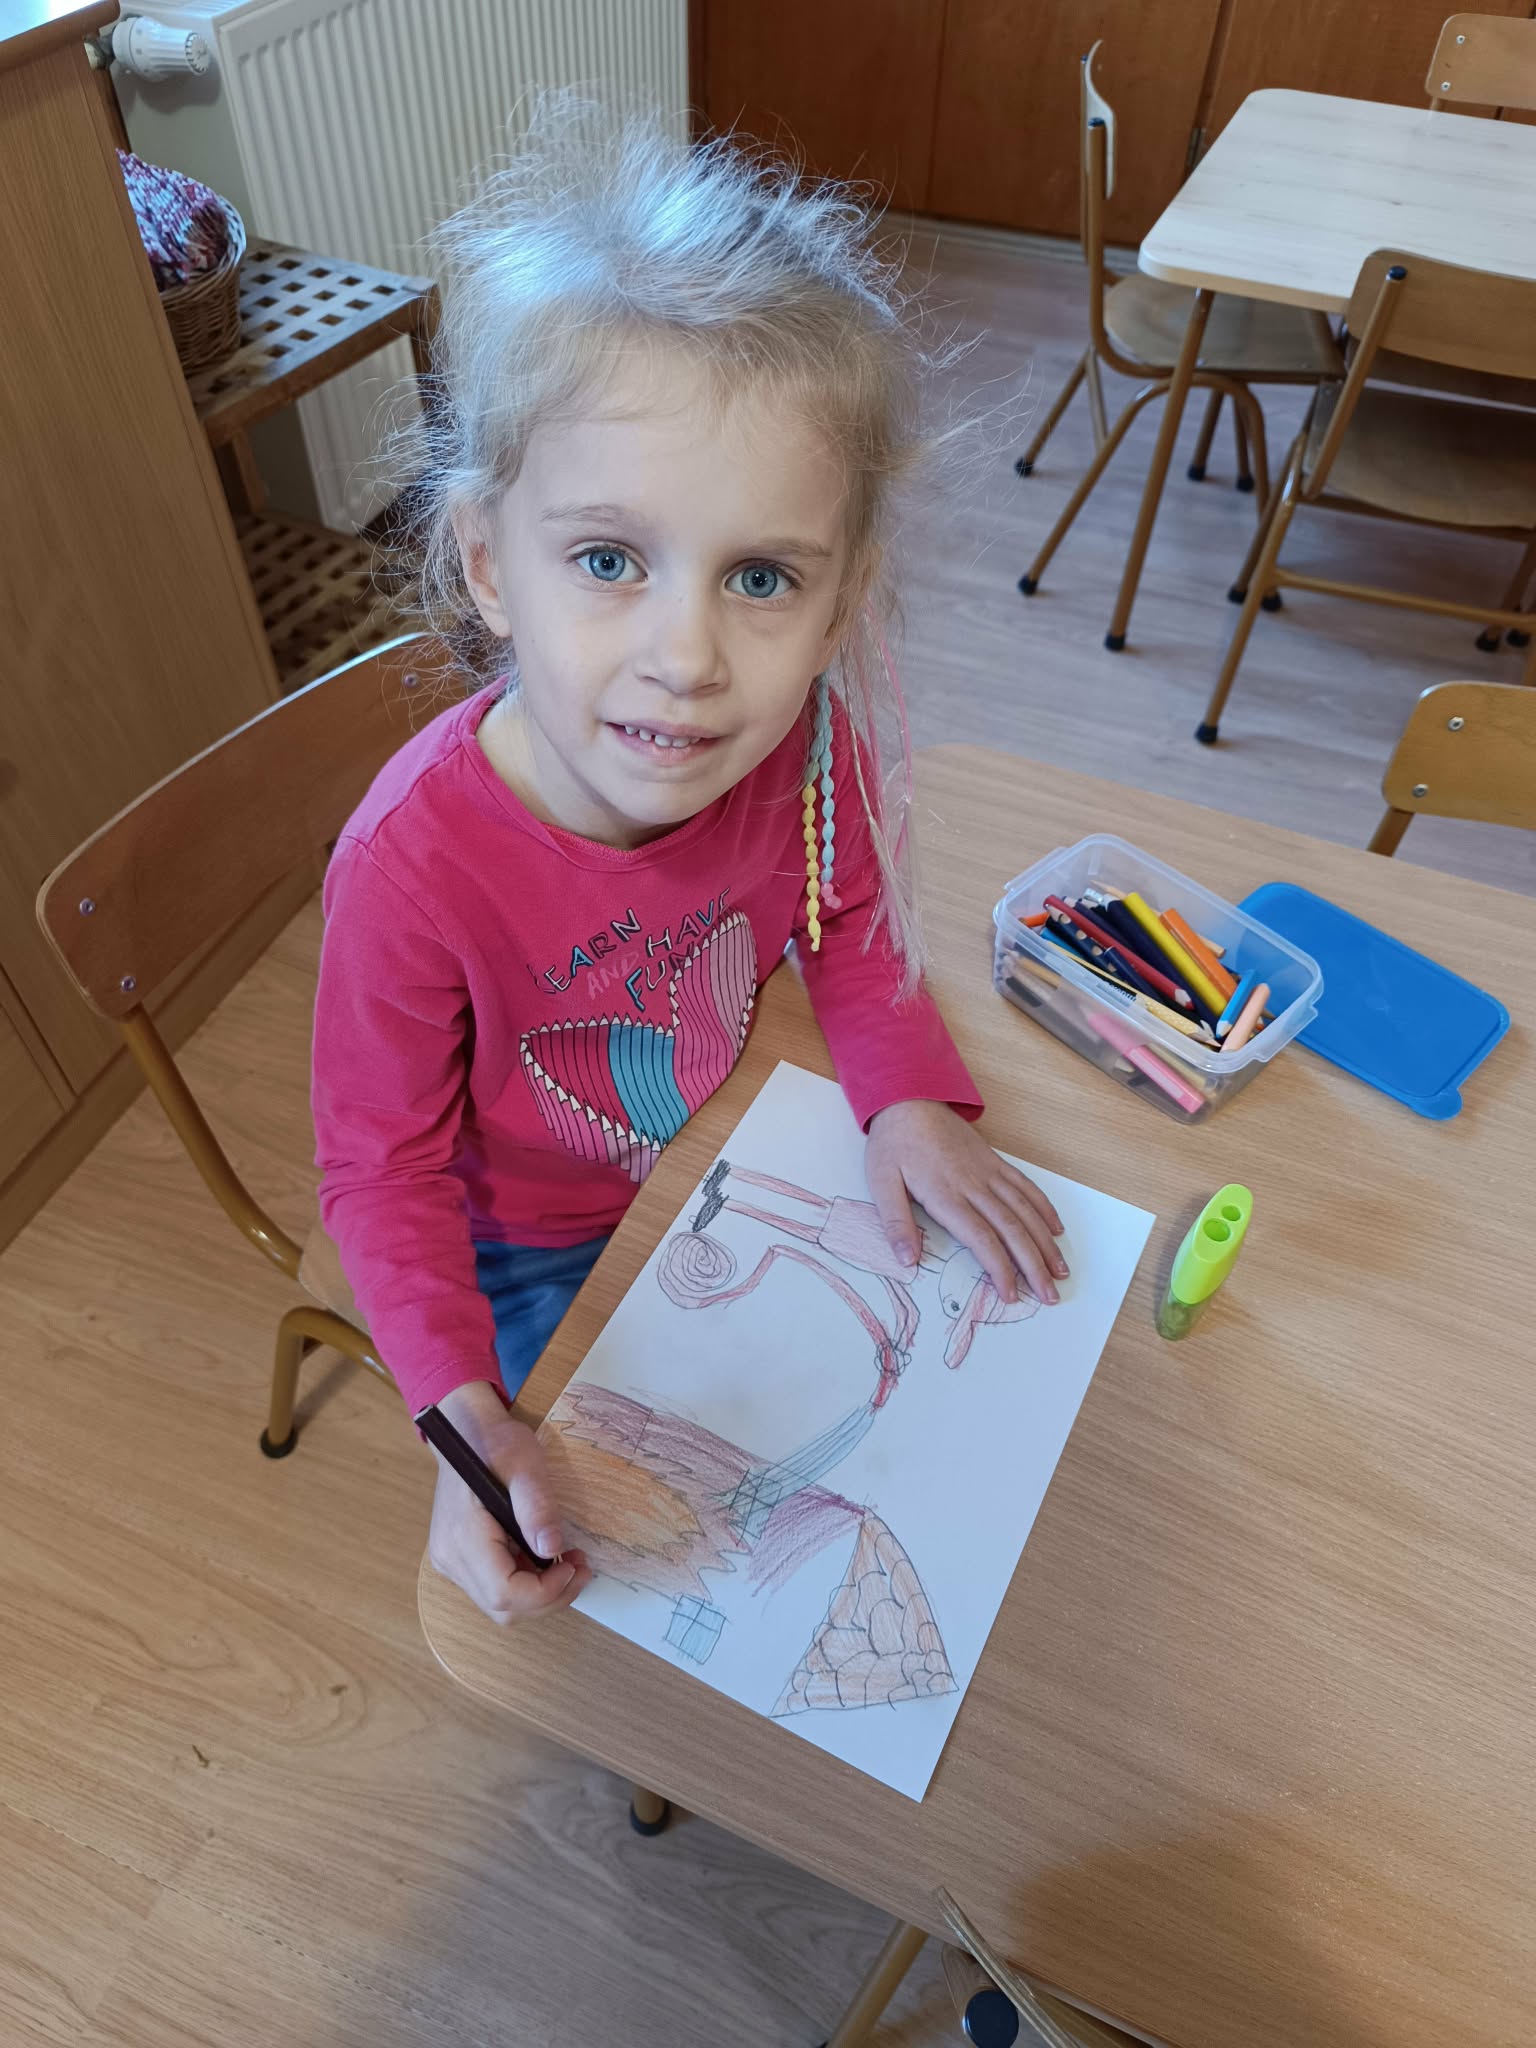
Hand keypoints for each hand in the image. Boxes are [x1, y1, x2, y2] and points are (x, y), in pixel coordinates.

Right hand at [427, 1380, 591, 1622]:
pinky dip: (525, 1583)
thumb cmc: (495, 1443)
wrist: (466, 1431)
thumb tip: (552, 1550)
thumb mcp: (525, 1464)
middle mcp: (450, 1558)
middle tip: (579, 1567)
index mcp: (463, 1536)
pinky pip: (494, 1588)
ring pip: (499, 1604)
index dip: (545, 1591)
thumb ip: (537, 1507)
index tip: (573, 1565)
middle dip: (548, 1597)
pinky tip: (543, 1557)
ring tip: (566, 1562)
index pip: (504, 1592)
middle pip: (502, 1607)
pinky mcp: (459, 1559)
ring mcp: (451, 1561)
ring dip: (539, 1593)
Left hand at [865, 1099, 1068, 1306]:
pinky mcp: (995, 1162)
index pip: (981, 1239)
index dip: (1000, 1269)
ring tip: (1060, 1271)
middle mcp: (974, 1185)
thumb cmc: (893, 1144)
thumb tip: (907, 1261)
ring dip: (1046, 1243)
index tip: (1011, 1295)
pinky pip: (1026, 1186)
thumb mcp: (880, 1182)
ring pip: (1026, 1211)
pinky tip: (1056, 1229)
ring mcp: (989, 1172)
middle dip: (1033, 1266)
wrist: (909, 1098)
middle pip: (1012, 1230)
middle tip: (1050, 1296)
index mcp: (945, 1195)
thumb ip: (895, 1223)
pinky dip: (1044, 1209)